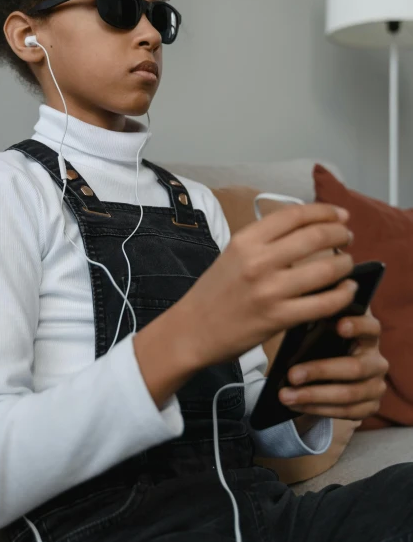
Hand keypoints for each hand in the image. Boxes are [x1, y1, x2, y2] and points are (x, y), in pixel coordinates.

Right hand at [175, 203, 355, 368]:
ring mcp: (270, 290)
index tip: (340, 215)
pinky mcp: (278, 318)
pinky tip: (346, 291)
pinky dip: (342, 295)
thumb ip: (265, 241)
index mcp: (246, 240)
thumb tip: (305, 229)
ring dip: (345, 264)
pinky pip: (323, 304)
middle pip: (315, 237)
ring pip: (325, 269)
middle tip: (348, 238)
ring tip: (348, 264)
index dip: (324, 212)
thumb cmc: (214, 291)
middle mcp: (258, 261)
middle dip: (340, 234)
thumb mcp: (233, 254)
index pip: (294, 215)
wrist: (192, 329)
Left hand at [280, 309, 388, 419]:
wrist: (334, 373)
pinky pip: (346, 412)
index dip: (358, 326)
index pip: (371, 327)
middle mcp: (377, 361)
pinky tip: (297, 405)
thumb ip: (319, 326)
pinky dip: (318, 409)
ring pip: (349, 394)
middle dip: (320, 371)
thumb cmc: (326, 344)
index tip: (340, 326)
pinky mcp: (371, 406)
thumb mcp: (325, 332)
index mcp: (368, 335)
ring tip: (286, 395)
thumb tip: (296, 323)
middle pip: (355, 368)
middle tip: (292, 375)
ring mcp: (377, 385)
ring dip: (314, 397)